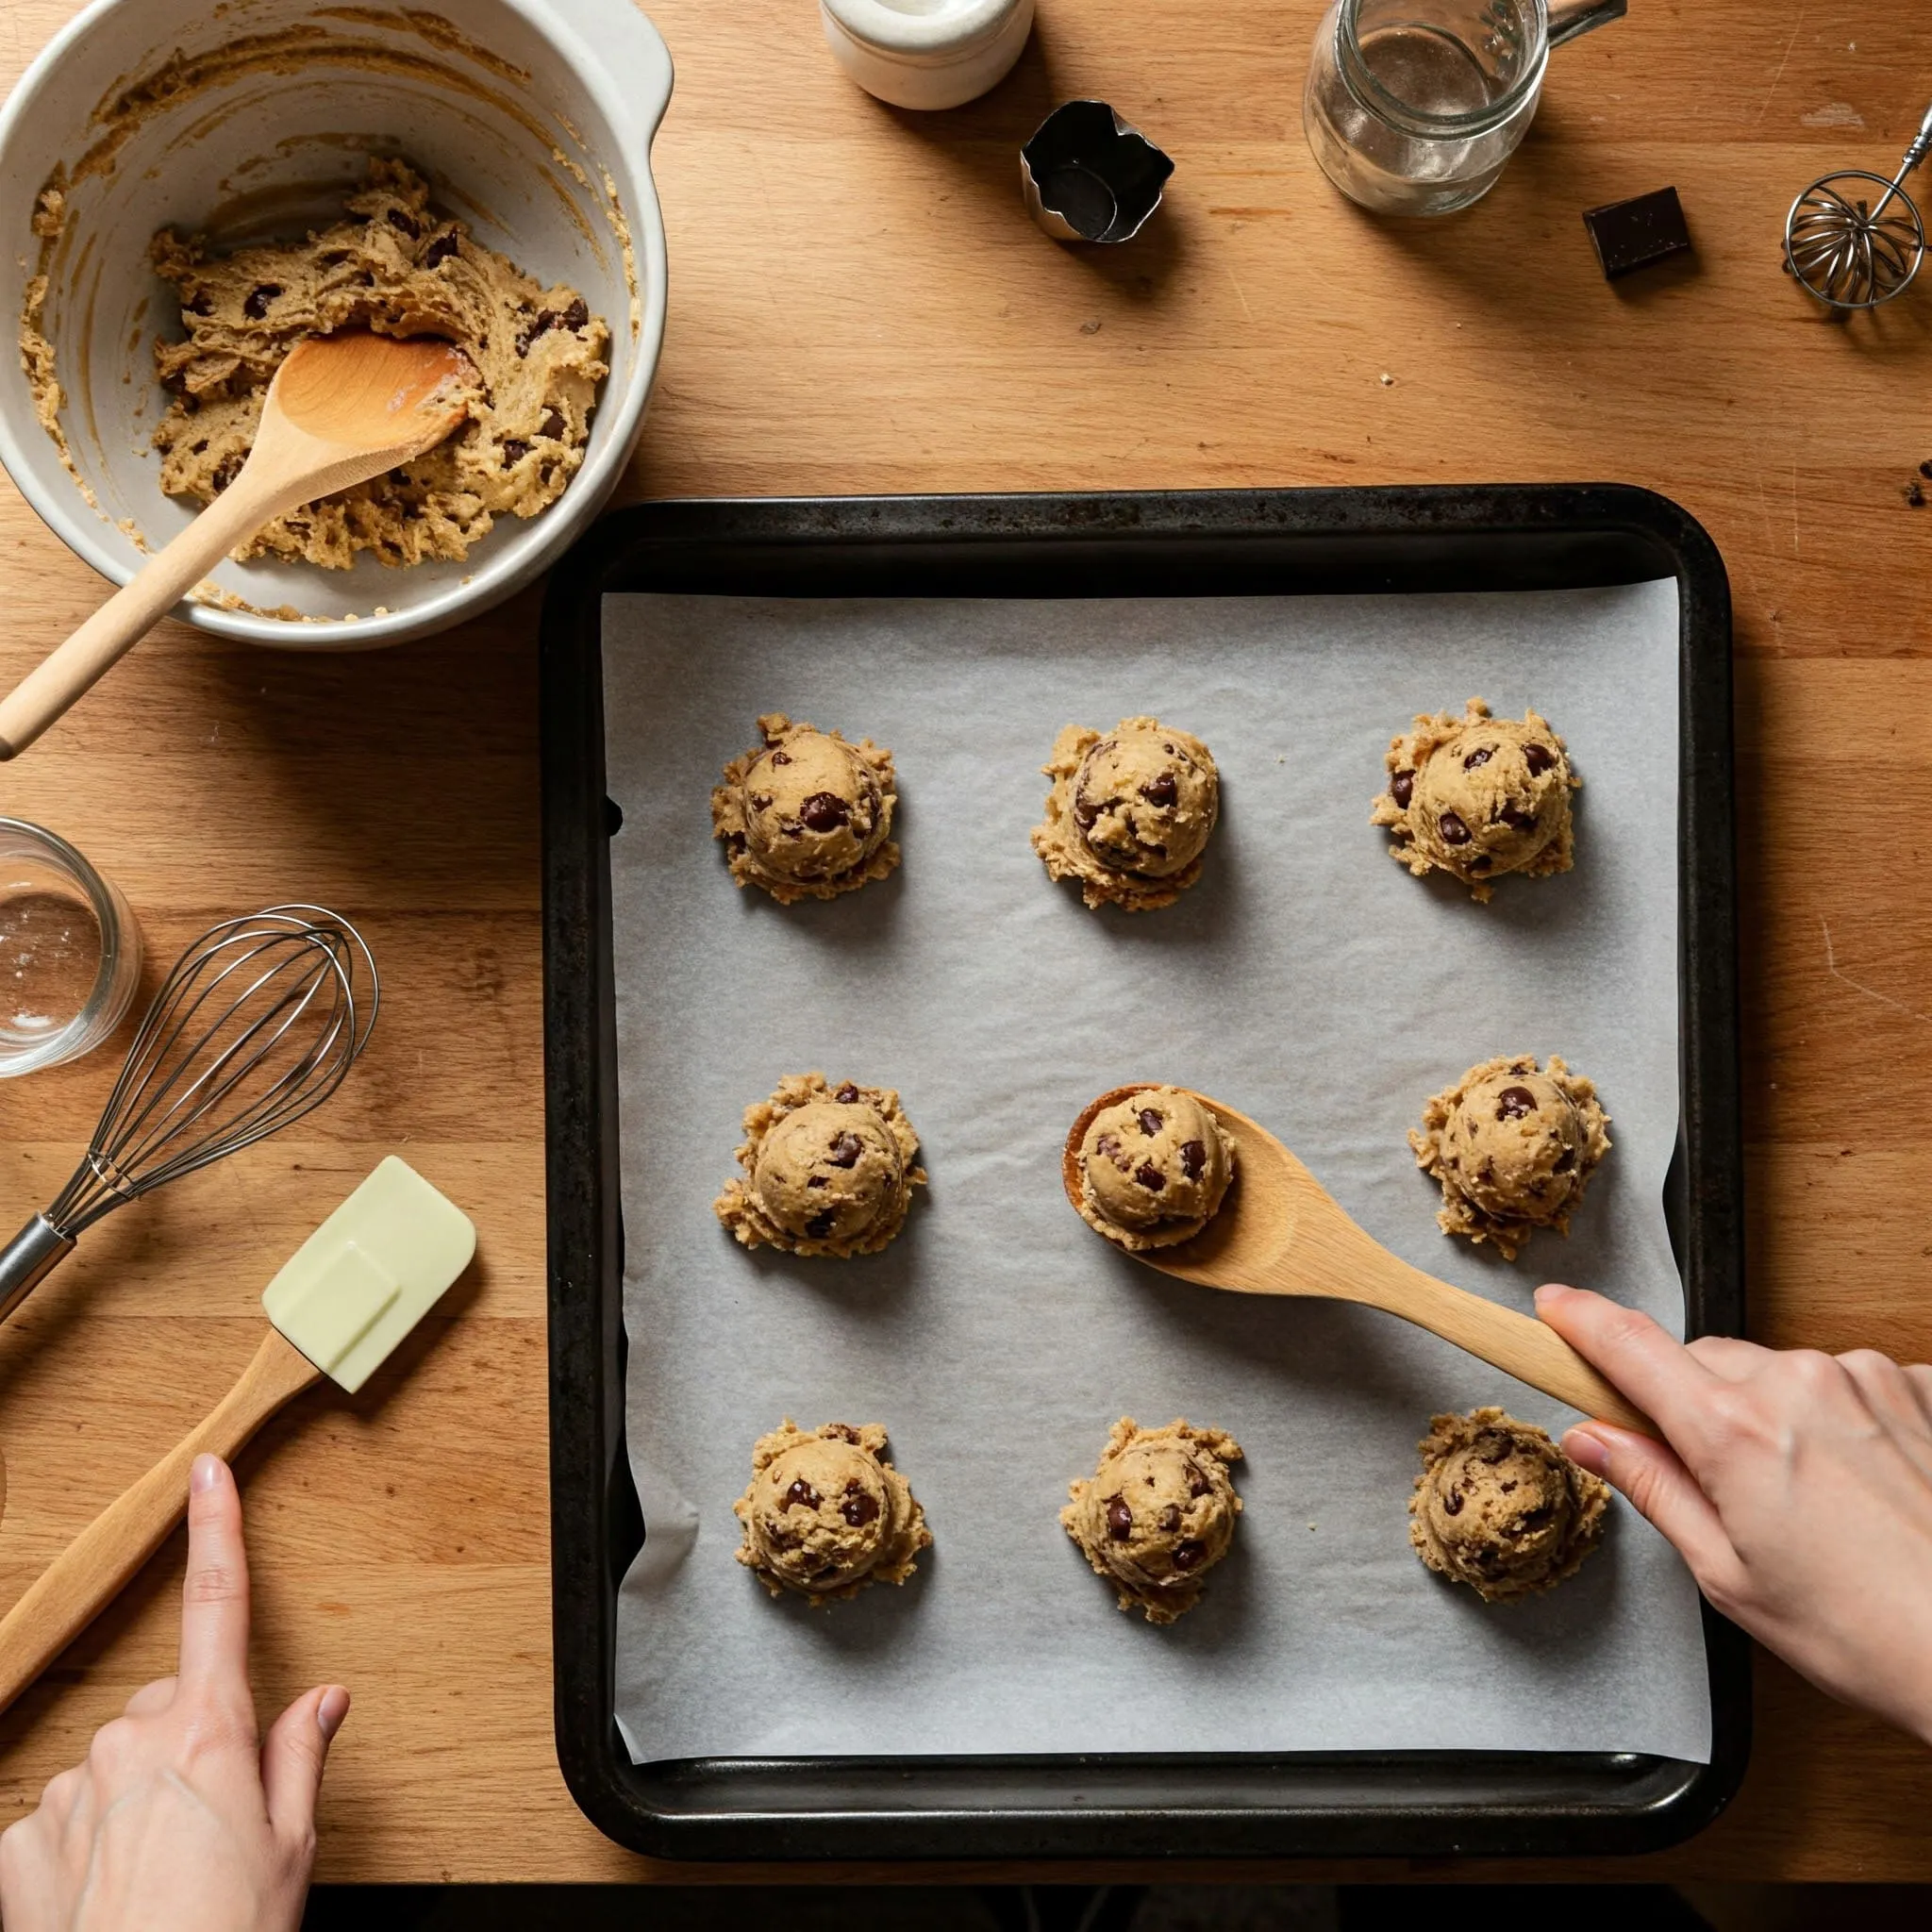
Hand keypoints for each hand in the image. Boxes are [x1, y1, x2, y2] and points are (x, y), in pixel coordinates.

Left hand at [0, 1454, 347, 1931]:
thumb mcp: (292, 1853)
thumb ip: (301, 1757)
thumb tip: (321, 1698)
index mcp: (209, 1733)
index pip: (220, 1606)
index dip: (216, 1529)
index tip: (208, 1472)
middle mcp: (128, 1744)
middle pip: (167, 1708)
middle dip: (191, 1747)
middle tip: (218, 1829)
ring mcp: (64, 1791)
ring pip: (111, 1765)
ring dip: (134, 1803)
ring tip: (161, 1879)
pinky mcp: (12, 1844)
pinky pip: (58, 1819)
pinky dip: (81, 1850)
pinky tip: (105, 1899)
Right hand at [1537, 1282, 1931, 1745]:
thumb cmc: (1868, 1633)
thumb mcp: (1728, 1575)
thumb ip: (1654, 1488)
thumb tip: (1594, 1440)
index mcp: (1733, 1432)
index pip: (1629, 1346)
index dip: (1580, 1321)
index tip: (1554, 1306)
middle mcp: (1796, 1384)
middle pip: (1704, 1362)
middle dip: (1692, 1403)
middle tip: (1714, 1479)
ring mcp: (1863, 1378)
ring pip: (1776, 1372)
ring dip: (1770, 1412)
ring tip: (1808, 1500)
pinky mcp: (1917, 1385)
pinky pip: (1845, 1381)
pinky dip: (1837, 1418)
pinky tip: (1859, 1483)